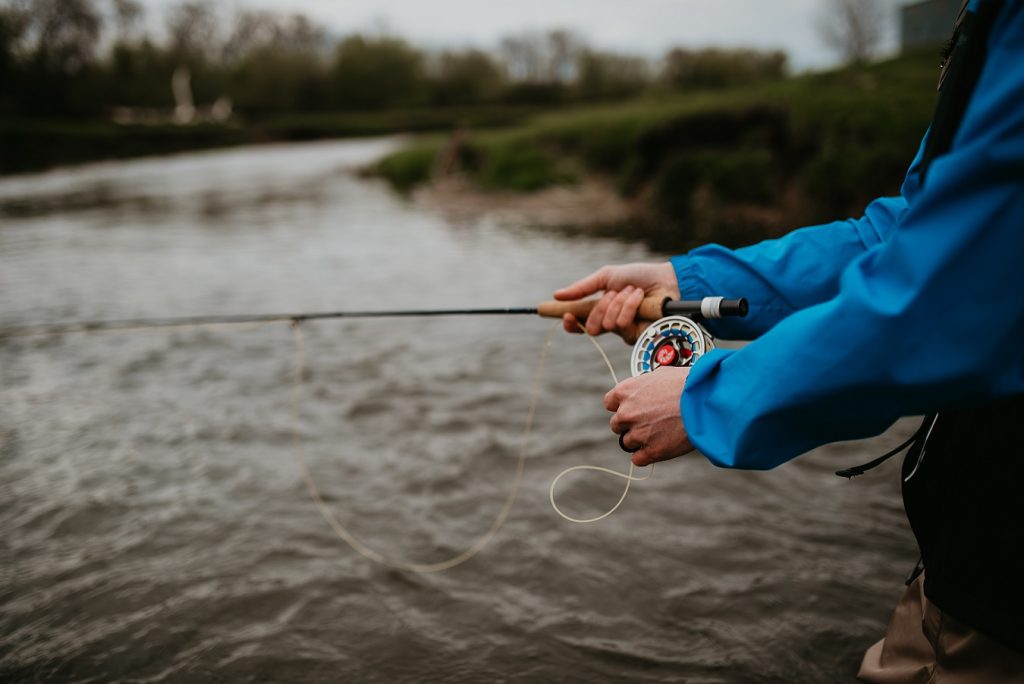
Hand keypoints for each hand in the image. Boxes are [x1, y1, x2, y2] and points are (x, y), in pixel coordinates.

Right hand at [554, 262, 679, 343]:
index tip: (566, 315)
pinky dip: (630, 306)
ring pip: (608, 325)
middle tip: (614, 293)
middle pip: (592, 327)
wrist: (664, 278)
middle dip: (601, 307)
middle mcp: (611, 324)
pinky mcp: (639, 336)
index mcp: (601, 311)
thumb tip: (557, 295)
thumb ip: (582, 288)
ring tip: (633, 292)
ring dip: (619, 303)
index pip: (580, 325)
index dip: (570, 324)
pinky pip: (623, 325)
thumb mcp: (606, 277)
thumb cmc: (638, 276)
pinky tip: (640, 299)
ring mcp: (625, 332)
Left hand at [605, 366, 694, 466]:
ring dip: (640, 440)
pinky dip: (647, 455)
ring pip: (627, 442)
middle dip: (630, 424)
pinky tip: (660, 446)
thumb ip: (644, 387)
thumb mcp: (660, 375)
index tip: (632, 409)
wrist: (706, 401)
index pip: (609, 403)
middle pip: (616, 425)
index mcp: (625, 391)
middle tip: (650, 422)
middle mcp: (626, 413)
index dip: (621, 406)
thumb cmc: (688, 384)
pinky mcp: (651, 451)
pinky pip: (638, 459)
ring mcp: (638, 433)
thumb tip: (644, 392)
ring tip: (661, 432)